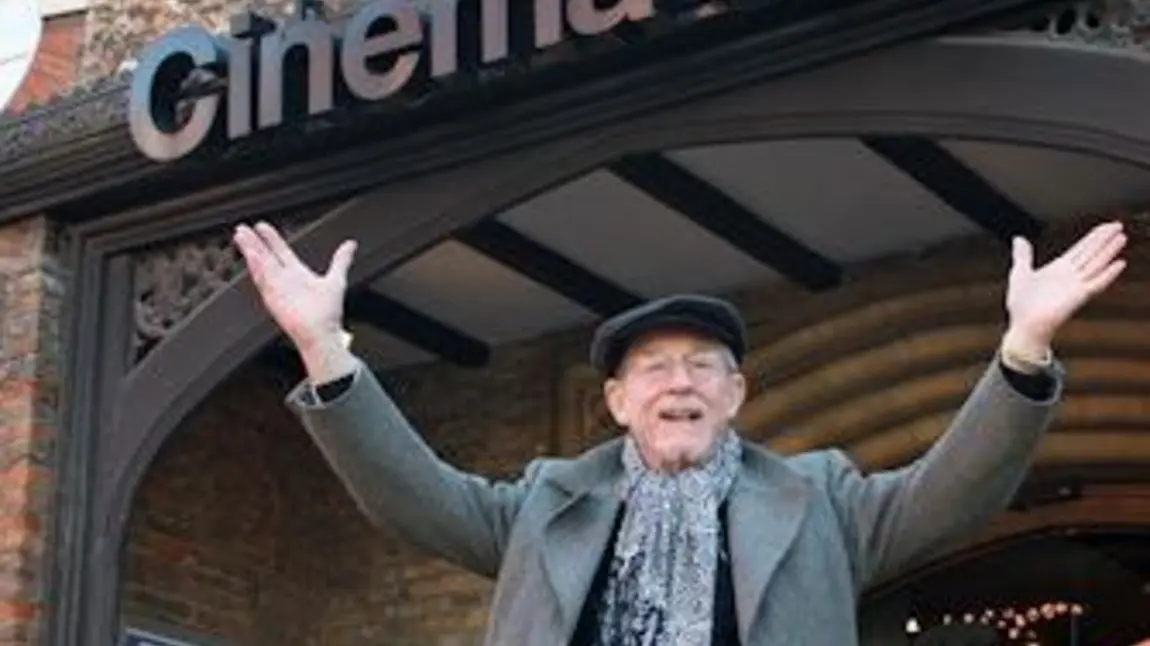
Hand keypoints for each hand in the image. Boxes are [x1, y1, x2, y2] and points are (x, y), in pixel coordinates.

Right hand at [232, 222, 356, 351]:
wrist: (322, 335)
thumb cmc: (328, 314)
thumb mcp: (336, 280)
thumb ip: (341, 261)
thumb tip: (351, 245)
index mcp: (297, 274)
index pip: (281, 251)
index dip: (271, 239)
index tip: (261, 226)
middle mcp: (285, 280)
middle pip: (266, 256)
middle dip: (254, 242)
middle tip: (243, 228)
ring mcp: (277, 288)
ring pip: (261, 265)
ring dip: (251, 250)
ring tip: (242, 236)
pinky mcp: (273, 298)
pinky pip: (263, 280)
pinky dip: (256, 267)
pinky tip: (250, 255)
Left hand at [1005, 221, 1126, 353]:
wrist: (1024, 326)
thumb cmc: (1022, 305)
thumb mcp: (1020, 273)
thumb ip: (1023, 255)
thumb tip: (1019, 238)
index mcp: (1059, 269)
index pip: (1081, 249)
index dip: (1094, 237)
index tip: (1106, 227)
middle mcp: (1070, 276)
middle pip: (1091, 253)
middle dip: (1104, 239)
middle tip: (1118, 225)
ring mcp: (1076, 286)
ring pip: (1096, 264)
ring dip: (1109, 251)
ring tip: (1121, 238)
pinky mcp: (1078, 297)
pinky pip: (1097, 283)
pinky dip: (1108, 274)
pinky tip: (1119, 264)